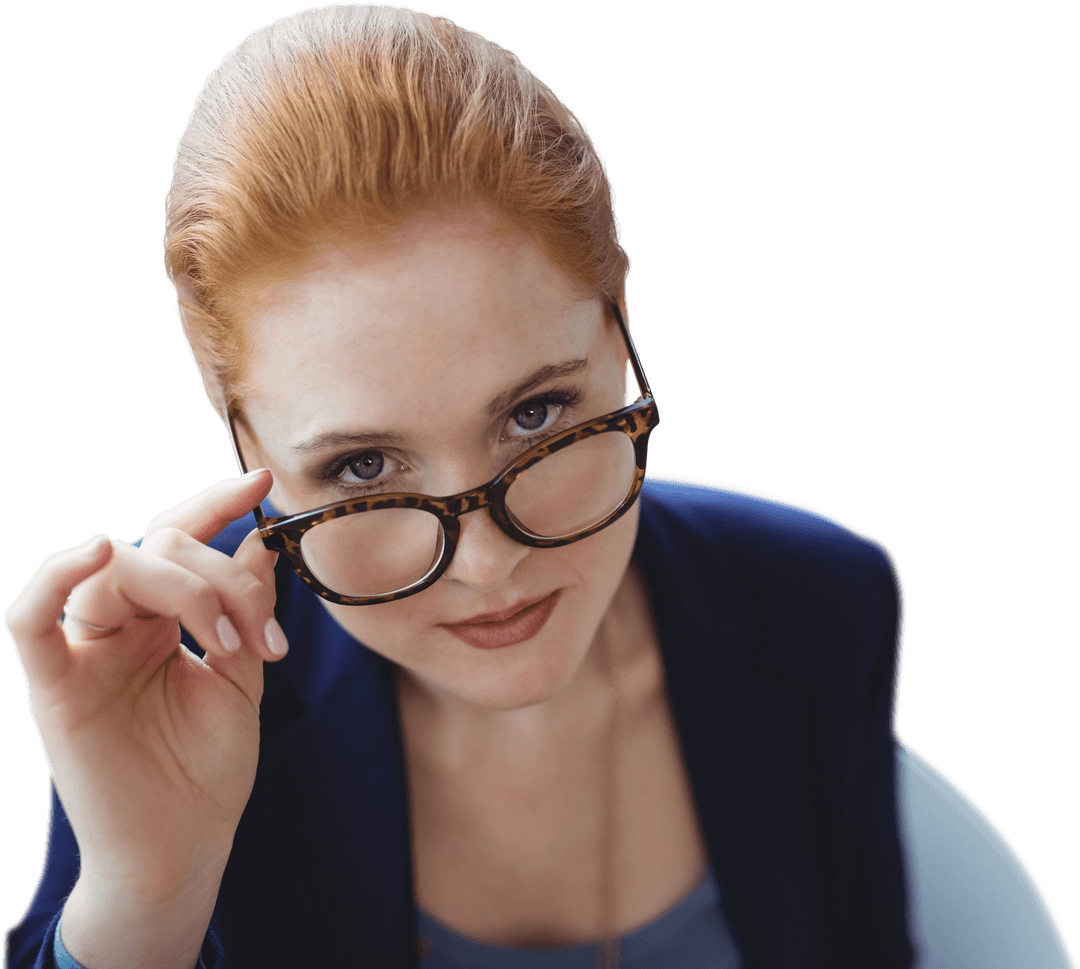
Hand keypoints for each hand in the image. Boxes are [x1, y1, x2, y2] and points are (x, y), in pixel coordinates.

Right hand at [5, 470, 286, 902]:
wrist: (185, 846)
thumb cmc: (208, 768)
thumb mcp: (243, 676)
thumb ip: (246, 608)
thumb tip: (263, 540)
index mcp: (162, 620)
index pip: (178, 540)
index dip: (216, 505)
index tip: (263, 481)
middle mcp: (120, 626)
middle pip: (158, 549)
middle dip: (221, 577)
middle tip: (264, 636)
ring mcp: (84, 653)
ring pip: (113, 572)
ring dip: (182, 588)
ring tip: (226, 641)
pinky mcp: (54, 687)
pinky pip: (30, 620)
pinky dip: (56, 578)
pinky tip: (98, 550)